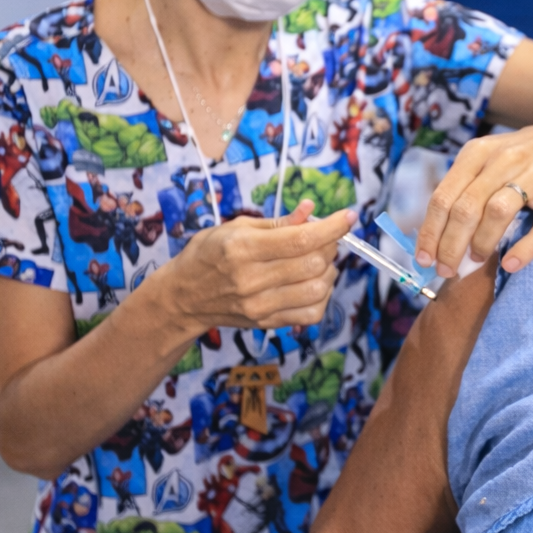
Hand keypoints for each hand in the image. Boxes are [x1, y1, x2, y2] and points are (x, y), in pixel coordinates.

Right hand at [152, 200, 353, 336]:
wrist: (183, 297)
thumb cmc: (208, 255)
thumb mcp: (236, 227)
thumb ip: (278, 222)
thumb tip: (311, 210)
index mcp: (243, 248)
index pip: (301, 239)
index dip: (332, 227)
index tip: (348, 216)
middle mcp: (252, 279)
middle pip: (314, 264)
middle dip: (330, 246)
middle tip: (324, 238)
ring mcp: (260, 305)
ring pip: (318, 289)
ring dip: (328, 271)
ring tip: (317, 261)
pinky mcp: (266, 322)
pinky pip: (311, 314)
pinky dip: (322, 296)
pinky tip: (312, 283)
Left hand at [413, 109, 532, 276]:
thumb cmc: (526, 154)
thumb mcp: (489, 157)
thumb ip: (465, 188)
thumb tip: (436, 235)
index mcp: (478, 153)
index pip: (444, 197)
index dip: (430, 232)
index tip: (423, 259)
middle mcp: (504, 161)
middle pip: (466, 208)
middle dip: (450, 246)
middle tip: (447, 269)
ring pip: (497, 213)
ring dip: (481, 243)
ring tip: (476, 261)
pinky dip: (524, 249)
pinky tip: (511, 264)